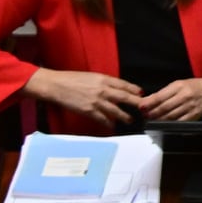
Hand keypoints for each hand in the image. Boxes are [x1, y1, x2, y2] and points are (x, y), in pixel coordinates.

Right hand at [26, 68, 141, 122]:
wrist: (56, 85)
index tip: (141, 93)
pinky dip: (108, 123)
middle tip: (144, 107)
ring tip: (130, 120)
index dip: (134, 89)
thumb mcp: (92, 76)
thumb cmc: (72, 79)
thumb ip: (104, 82)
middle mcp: (102, 89)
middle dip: (135, 103)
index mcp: (104, 79)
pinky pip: (102, 118)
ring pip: (115, 110)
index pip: (123, 84)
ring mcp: (96, 101)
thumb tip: (115, 89)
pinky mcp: (88, 110)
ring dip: (124, 116)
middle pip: (124, 97)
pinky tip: (112, 126)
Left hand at [135, 76, 201, 122]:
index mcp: (179, 87)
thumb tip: (148, 101)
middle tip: (145, 116)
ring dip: (159, 120)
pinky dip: (170, 124)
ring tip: (152, 120)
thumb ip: (163, 92)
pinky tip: (164, 124)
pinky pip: (179, 122)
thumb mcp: (178, 84)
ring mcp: (189, 107)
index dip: (149, 103)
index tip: (141, 107)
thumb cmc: (193, 86)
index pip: (160, 96)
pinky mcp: (194, 116)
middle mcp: (184, 97)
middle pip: (164, 108)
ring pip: (170, 117)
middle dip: (152, 113)